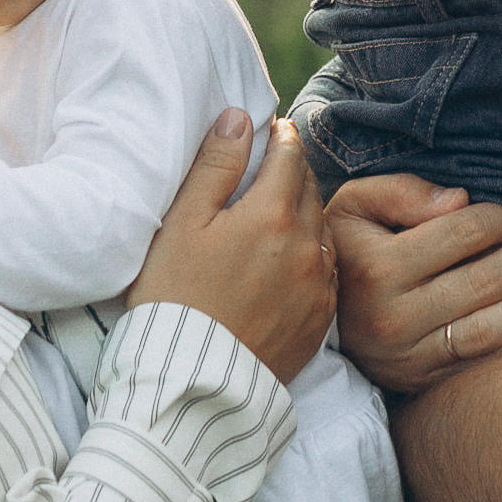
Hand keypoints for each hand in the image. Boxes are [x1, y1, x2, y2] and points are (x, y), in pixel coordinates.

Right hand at [129, 113, 333, 382]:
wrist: (191, 383)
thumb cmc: (175, 297)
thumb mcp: (182, 223)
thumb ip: (215, 166)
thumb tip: (240, 119)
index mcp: (273, 214)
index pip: (290, 154)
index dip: (280, 136)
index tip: (272, 130)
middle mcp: (307, 246)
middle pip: (311, 188)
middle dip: (293, 172)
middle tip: (273, 167)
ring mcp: (319, 286)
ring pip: (323, 228)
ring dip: (306, 214)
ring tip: (280, 215)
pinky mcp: (321, 321)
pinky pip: (327, 271)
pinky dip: (312, 255)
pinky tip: (289, 261)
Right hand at [327, 174, 501, 393]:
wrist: (307, 308)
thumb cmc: (344, 244)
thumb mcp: (353, 204)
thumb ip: (402, 192)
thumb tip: (460, 200)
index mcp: (377, 267)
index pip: (461, 235)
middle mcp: (393, 317)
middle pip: (484, 281)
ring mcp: (407, 356)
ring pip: (489, 328)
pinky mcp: (418, 381)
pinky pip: (477, 366)